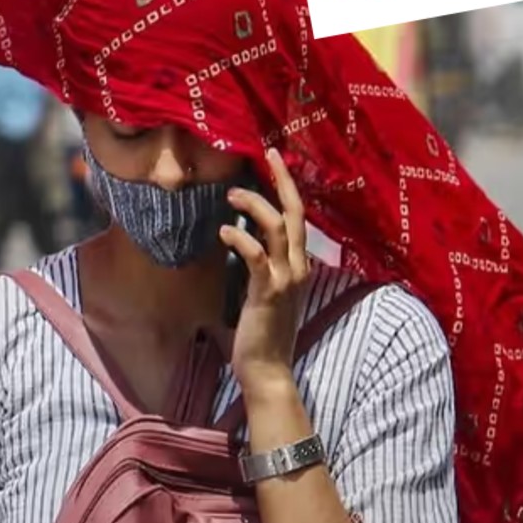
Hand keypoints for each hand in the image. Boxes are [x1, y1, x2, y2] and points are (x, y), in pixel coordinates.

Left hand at [220, 148, 309, 402]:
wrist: (268, 369)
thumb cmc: (263, 332)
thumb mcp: (267, 291)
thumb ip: (264, 265)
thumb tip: (247, 240)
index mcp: (299, 264)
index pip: (298, 216)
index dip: (289, 186)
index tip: (275, 161)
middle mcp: (298, 266)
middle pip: (295, 212)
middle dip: (281, 179)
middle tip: (266, 153)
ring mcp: (286, 278)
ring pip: (276, 226)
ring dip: (253, 204)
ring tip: (231, 193)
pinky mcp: (267, 292)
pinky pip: (256, 256)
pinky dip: (240, 238)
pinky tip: (223, 230)